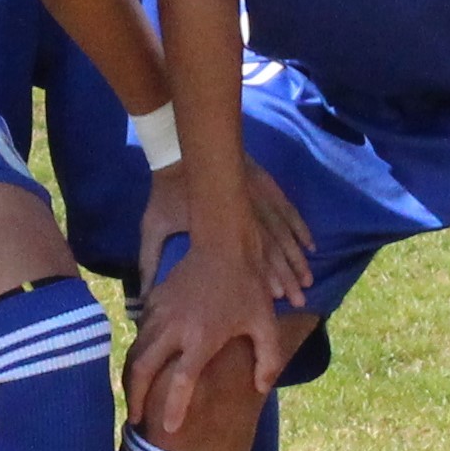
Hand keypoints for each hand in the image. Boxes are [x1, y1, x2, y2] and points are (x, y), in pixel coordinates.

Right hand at [123, 213, 303, 450]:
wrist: (222, 242)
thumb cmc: (248, 284)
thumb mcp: (266, 323)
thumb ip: (268, 359)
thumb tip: (261, 387)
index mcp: (202, 338)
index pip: (182, 381)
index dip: (173, 407)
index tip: (167, 429)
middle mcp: (175, 328)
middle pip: (142, 369)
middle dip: (135, 397)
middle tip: (135, 419)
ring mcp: (159, 312)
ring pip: (136, 350)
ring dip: (132, 377)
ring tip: (134, 398)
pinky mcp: (152, 300)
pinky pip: (140, 331)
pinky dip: (138, 351)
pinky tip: (142, 364)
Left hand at [133, 157, 310, 318]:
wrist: (177, 151)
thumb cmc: (166, 191)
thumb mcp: (153, 227)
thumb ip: (149, 261)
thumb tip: (140, 294)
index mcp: (220, 231)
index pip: (249, 260)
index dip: (266, 281)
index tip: (279, 299)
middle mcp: (246, 216)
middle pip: (274, 251)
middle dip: (288, 277)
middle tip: (300, 299)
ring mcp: (259, 199)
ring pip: (285, 234)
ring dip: (297, 258)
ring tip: (308, 280)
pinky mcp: (265, 185)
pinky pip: (289, 210)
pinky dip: (300, 229)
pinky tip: (310, 246)